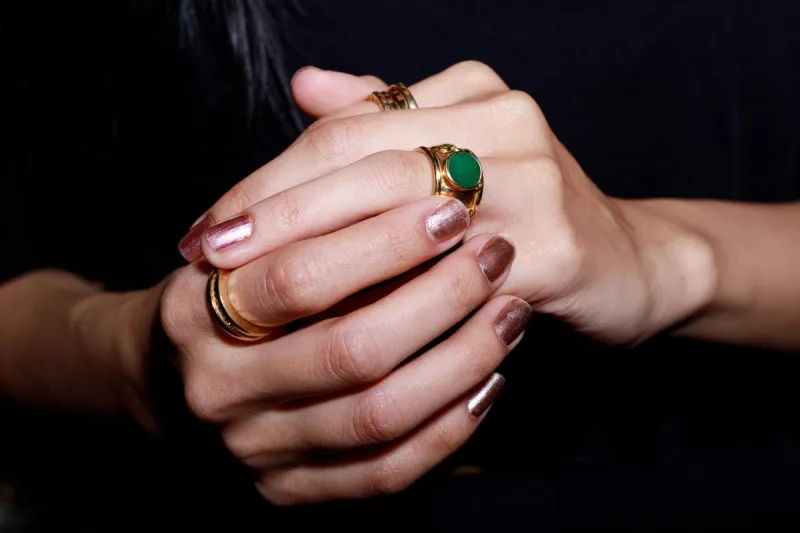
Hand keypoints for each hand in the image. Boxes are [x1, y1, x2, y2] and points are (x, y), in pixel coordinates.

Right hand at [162, 191, 527, 504]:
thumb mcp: (250, 234)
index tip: (453, 204)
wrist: (183, 375)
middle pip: (350, 349)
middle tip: (497, 253)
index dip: (384, 241)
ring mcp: (258, 447)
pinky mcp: (292, 488)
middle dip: (438, 298)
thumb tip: (363, 97)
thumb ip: (302, 177)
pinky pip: (386, 471)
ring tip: (512, 309)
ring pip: (381, 414)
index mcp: (196, 310)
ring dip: (462, 360)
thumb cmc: (236, 289)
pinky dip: (448, 427)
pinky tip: (491, 381)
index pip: (299, 275)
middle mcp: (220, 388)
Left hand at [181, 61, 715, 345]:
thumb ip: (386, 118)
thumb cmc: (528, 216)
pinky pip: (452, 279)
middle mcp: (503, 123)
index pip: (344, 130)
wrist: (631, 265)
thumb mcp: (460, 157)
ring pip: (399, 218)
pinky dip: (392, 304)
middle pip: (362, 164)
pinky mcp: (556, 248)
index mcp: (469, 94)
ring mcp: (534, 180)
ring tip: (257, 294)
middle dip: (277, 213)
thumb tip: (304, 86)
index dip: (271, 177)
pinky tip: (338, 329)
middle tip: (212, 255)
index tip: (211, 223)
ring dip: (320, 261)